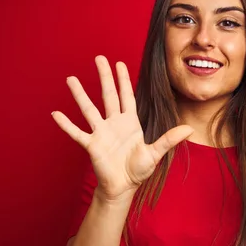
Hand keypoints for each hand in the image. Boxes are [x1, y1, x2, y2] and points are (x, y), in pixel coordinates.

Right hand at [51, 56, 193, 201]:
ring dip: (80, 95)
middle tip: (99, 58)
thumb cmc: (138, 170)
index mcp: (130, 123)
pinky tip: (55, 114)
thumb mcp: (155, 153)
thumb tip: (190, 129)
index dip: (123, 79)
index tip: (119, 63)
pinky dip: (66, 124)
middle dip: (104, 77)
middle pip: (107, 95)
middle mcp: (114, 124)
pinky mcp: (92, 145)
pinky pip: (77, 133)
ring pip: (89, 109)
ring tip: (71, 79)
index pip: (126, 96)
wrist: (123, 187)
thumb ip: (170, 140)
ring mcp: (101, 133)